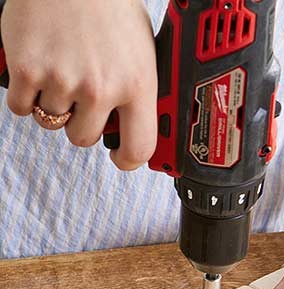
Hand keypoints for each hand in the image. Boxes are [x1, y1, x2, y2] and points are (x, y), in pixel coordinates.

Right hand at [1, 0, 157, 169]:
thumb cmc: (110, 7)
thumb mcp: (144, 51)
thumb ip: (139, 91)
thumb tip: (138, 125)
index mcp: (137, 85)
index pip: (139, 148)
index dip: (128, 160)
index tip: (120, 158)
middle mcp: (101, 87)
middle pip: (84, 138)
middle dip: (81, 122)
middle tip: (81, 96)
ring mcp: (63, 80)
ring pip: (52, 122)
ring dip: (54, 104)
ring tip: (61, 70)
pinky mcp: (28, 69)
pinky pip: (22, 108)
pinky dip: (26, 95)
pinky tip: (39, 71)